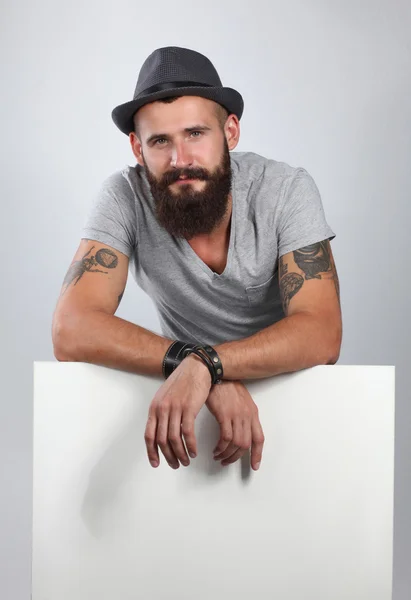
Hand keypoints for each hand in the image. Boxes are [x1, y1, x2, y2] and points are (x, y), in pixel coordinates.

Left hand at [145, 354, 211, 468]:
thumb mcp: (165, 396)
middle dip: (168, 456)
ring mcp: (175, 408)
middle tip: (175, 464)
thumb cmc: (183, 381)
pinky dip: (191, 445)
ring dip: (180, 453)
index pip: (149, 435)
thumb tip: (160, 429)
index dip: (152, 452)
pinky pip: (187, 433)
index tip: (156, 463)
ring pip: (174, 439)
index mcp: (155, 408)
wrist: (196, 368)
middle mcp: (162, 409)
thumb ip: (161, 411)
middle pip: (162, 440)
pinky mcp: (189, 408)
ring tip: (186, 460)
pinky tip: (194, 451)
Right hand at [205, 380, 264, 469]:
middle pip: (246, 444)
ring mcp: (237, 415)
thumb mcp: (241, 401)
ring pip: (236, 443)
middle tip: (227, 461)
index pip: (259, 438)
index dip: (257, 454)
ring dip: (227, 454)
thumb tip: (240, 430)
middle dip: (236, 457)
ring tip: (218, 456)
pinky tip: (215, 449)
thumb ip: (243, 415)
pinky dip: (220, 447)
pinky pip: (225, 438)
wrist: (217, 373)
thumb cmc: (226, 385)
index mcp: (253, 413)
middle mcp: (247, 416)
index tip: (254, 466)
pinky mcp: (224, 414)